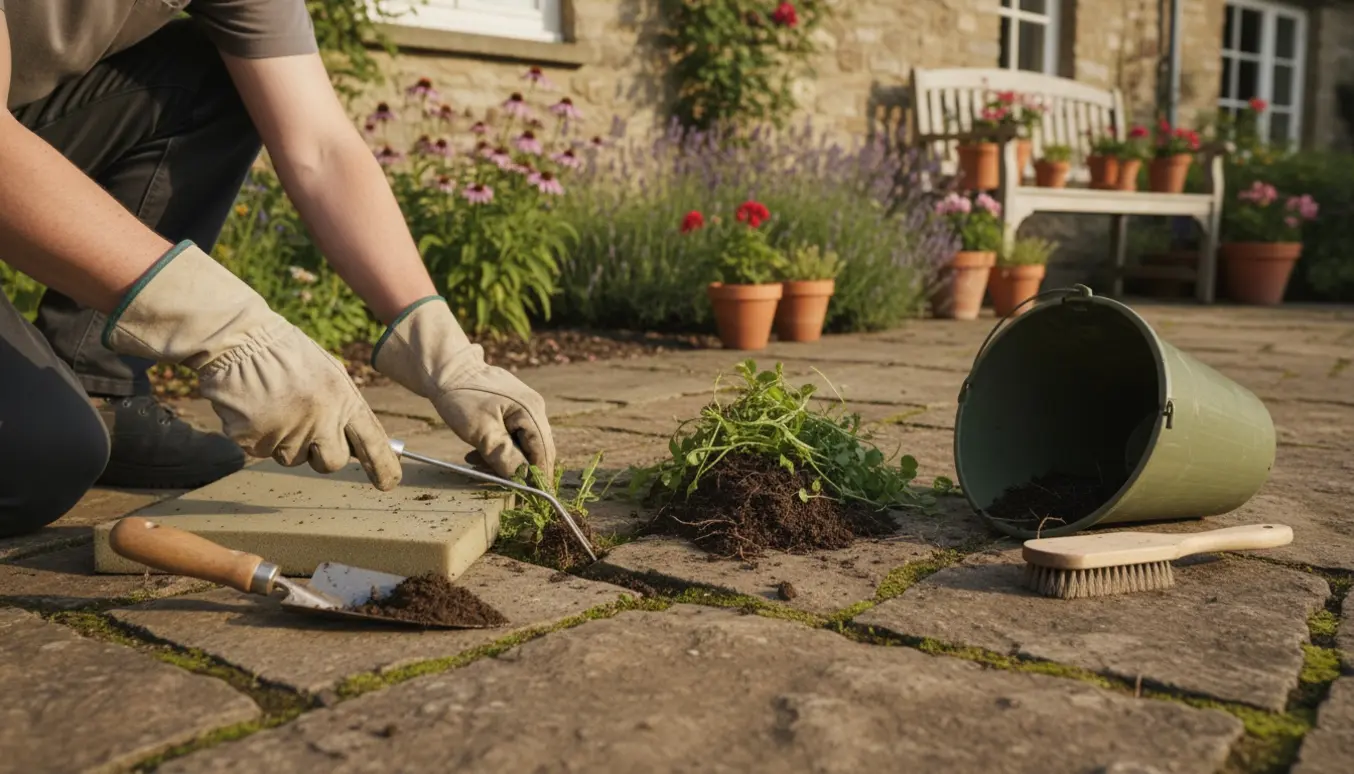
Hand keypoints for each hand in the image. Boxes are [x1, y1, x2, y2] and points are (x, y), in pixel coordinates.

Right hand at [103, 242, 402, 489]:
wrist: (239, 340)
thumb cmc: (286, 354)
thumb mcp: (329, 373)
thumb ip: (344, 407)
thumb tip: (357, 441)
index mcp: (343, 400)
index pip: (373, 443)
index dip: (383, 467)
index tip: (388, 483)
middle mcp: (320, 421)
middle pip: (331, 463)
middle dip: (322, 454)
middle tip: (307, 430)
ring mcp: (286, 433)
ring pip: (292, 457)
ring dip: (286, 441)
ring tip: (275, 404)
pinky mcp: (255, 440)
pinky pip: (261, 451)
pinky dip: (258, 436)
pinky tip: (254, 408)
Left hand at [371, 297, 555, 478]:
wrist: (446, 368)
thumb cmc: (462, 399)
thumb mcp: (482, 433)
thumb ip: (506, 458)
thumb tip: (525, 482)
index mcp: (531, 412)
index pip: (544, 453)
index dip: (539, 477)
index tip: (531, 499)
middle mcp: (534, 407)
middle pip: (536, 449)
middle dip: (517, 468)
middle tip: (492, 478)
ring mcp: (525, 405)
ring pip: (523, 443)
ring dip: (504, 457)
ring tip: (475, 460)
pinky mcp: (513, 406)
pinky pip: (513, 433)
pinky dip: (499, 445)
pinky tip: (477, 450)